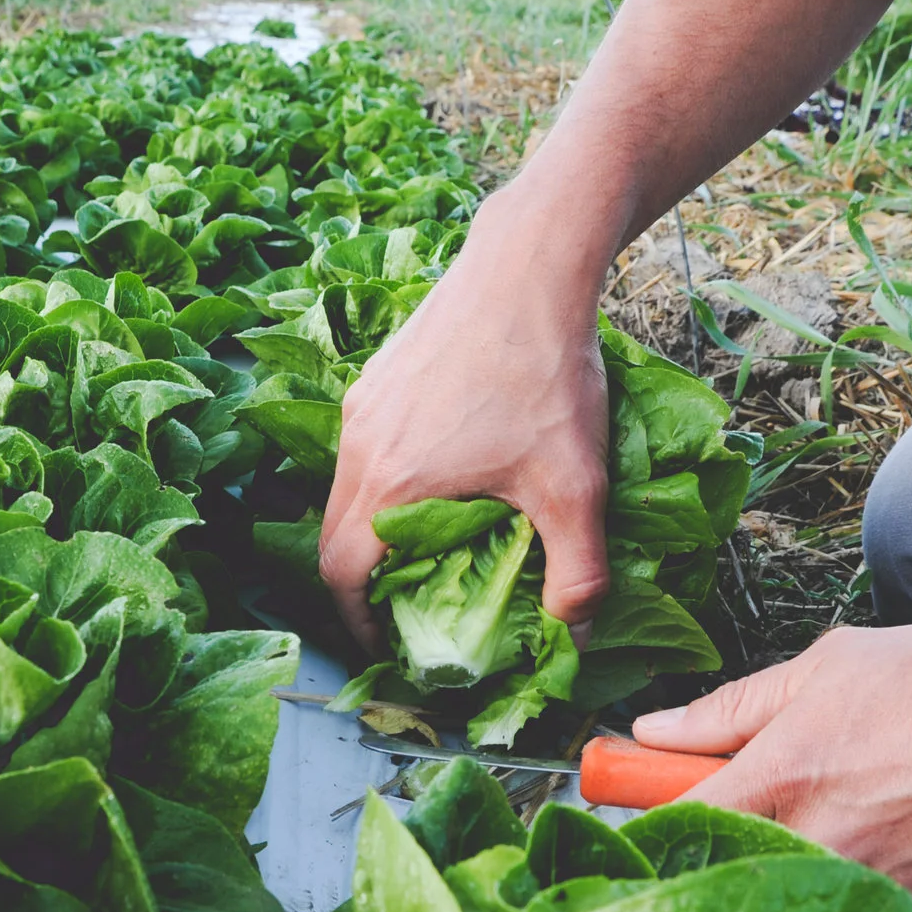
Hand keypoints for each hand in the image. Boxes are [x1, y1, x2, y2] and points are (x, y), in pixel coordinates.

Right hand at [318, 193, 615, 650]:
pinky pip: (365, 446)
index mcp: (389, 483)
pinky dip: (384, 481)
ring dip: (373, 529)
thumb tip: (577, 636)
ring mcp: (363, 402)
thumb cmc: (545, 372)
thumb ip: (579, 572)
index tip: (386, 647)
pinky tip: (440, 477)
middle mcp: (359, 444)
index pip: (341, 575)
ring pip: (346, 488)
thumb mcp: (576, 486)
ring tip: (423, 550)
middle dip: (362, 583)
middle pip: (333, 535)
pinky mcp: (379, 374)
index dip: (357, 623)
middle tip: (403, 612)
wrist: (529, 264)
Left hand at [632, 617, 911, 911]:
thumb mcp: (832, 669)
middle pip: (721, 881)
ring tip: (834, 817)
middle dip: (707, 852)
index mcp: (783, 785)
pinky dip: (848, 891)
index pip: (668, 828)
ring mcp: (876, 904)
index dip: (641, 820)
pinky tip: (886, 842)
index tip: (633, 807)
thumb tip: (655, 732)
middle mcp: (821, 857)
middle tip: (730, 811)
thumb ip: (732, 709)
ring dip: (783, 872)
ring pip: (791, 906)